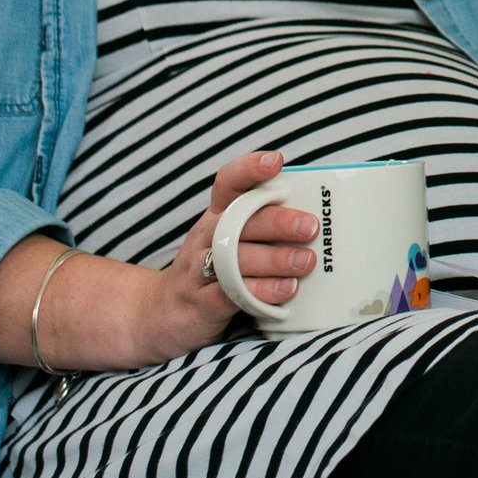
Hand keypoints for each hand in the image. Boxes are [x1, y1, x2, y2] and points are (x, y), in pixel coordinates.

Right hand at [132, 150, 318, 360]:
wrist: (159, 317)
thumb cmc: (209, 273)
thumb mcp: (227, 242)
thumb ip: (261, 227)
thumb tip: (319, 215)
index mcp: (216, 217)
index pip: (228, 184)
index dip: (250, 169)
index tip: (276, 161)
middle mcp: (206, 238)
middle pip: (241, 222)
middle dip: (278, 222)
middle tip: (311, 226)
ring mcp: (198, 271)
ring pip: (238, 259)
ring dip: (276, 259)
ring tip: (307, 261)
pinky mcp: (200, 305)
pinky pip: (231, 294)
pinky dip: (261, 292)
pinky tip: (286, 290)